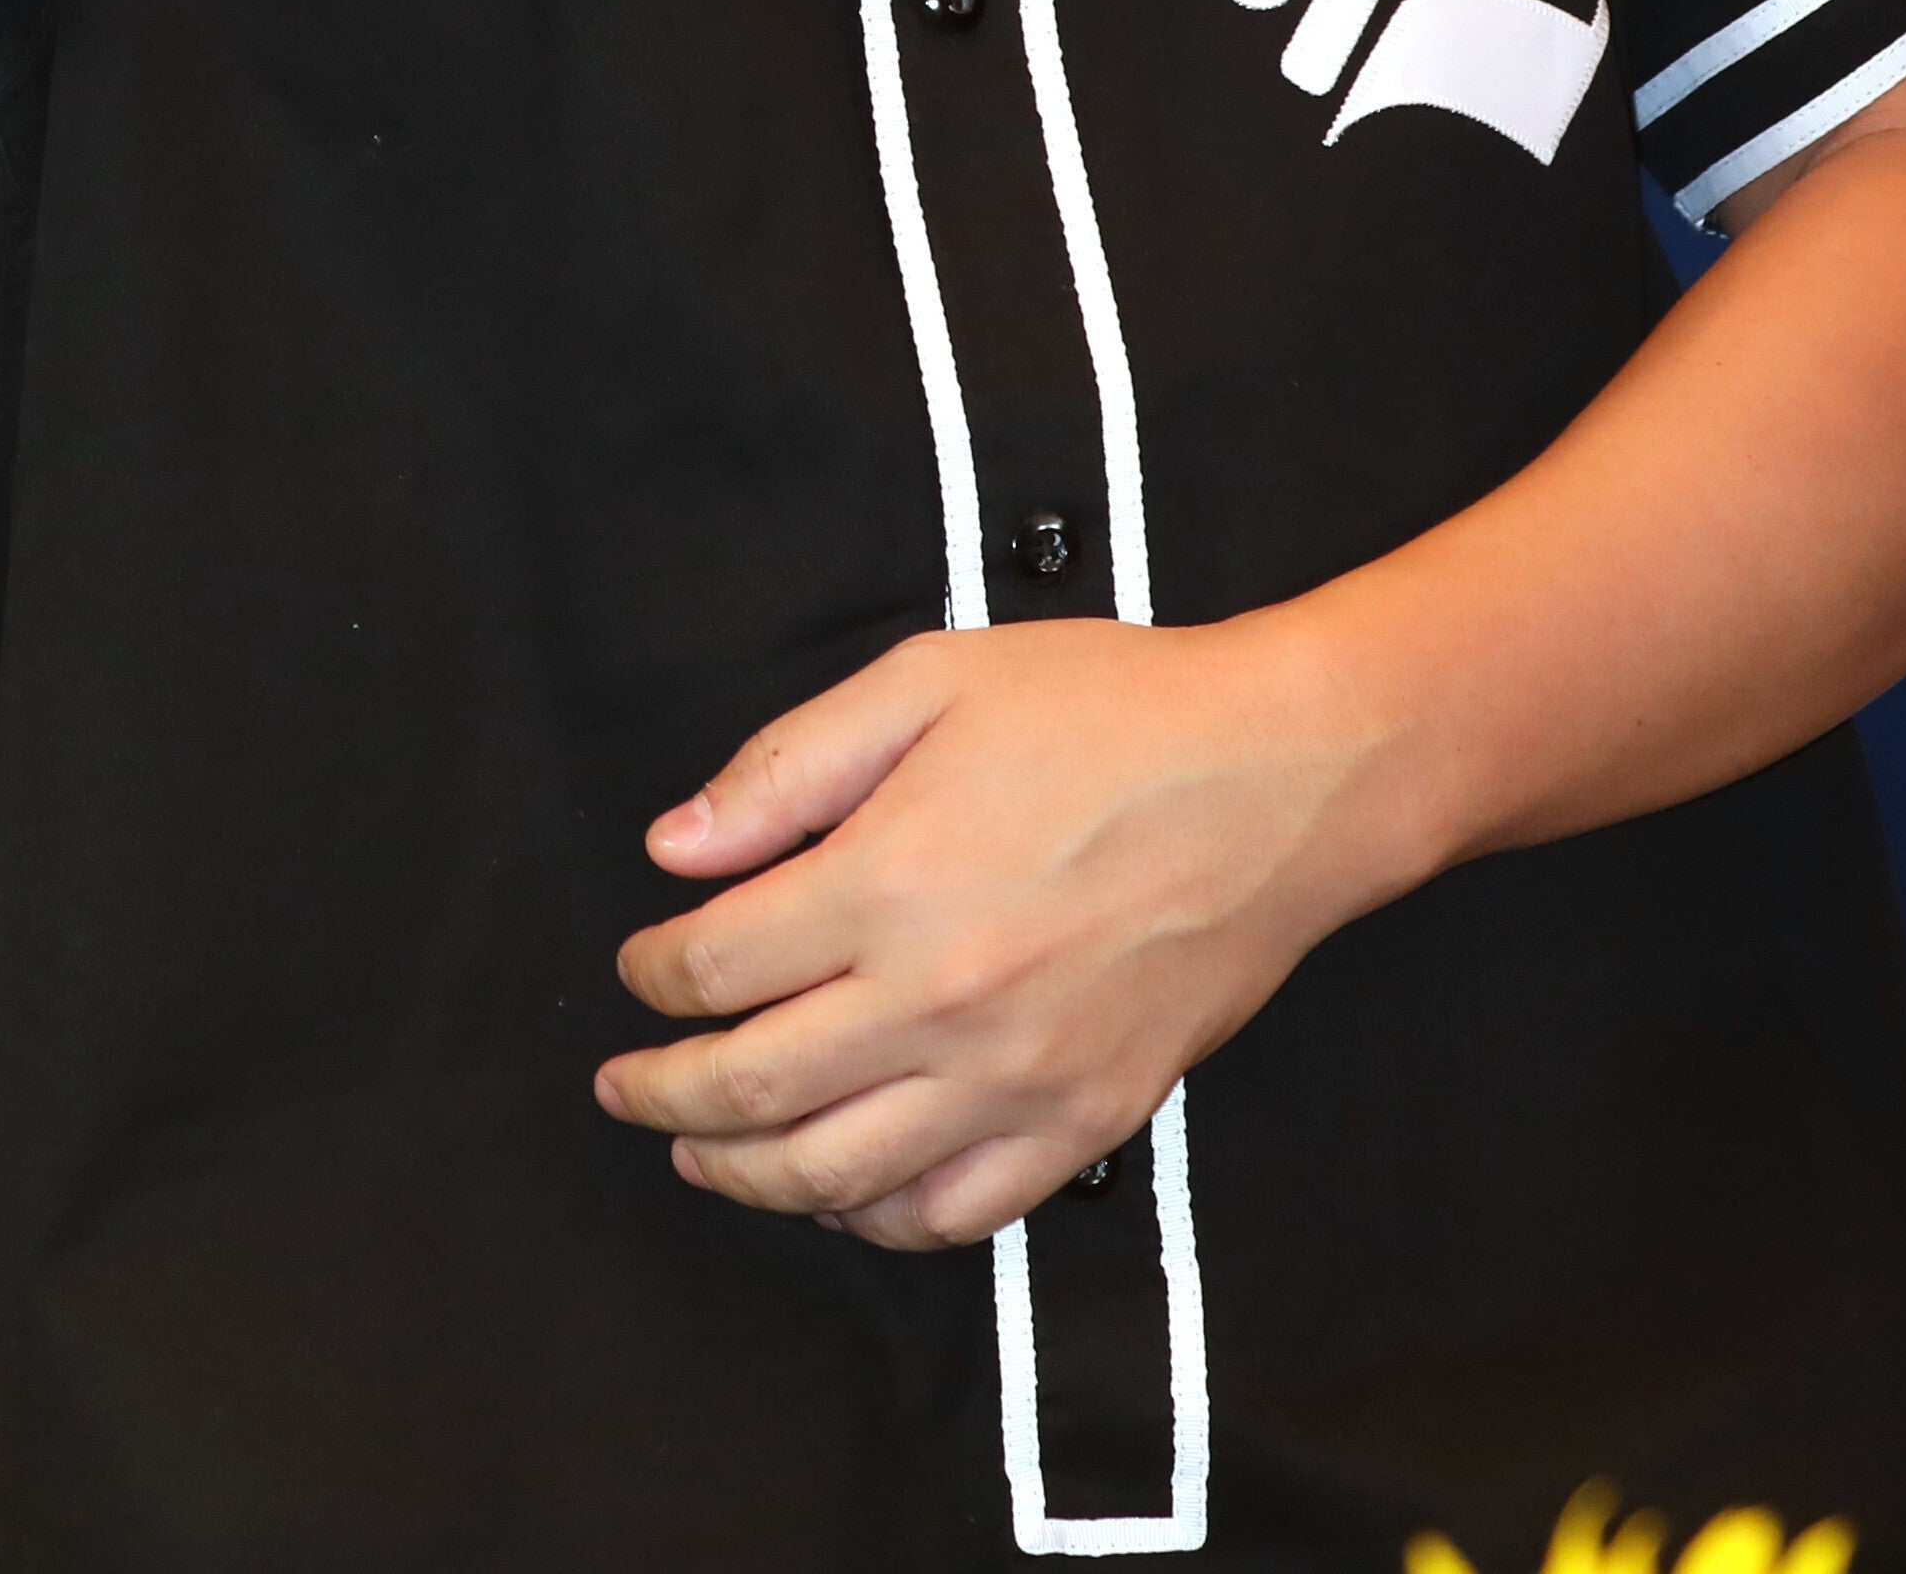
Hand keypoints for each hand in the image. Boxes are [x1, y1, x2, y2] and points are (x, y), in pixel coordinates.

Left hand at [591, 618, 1399, 1251]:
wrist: (1281, 778)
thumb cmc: (1110, 715)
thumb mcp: (922, 686)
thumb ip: (784, 772)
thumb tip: (677, 846)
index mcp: (887, 885)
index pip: (713, 967)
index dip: (652, 971)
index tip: (642, 964)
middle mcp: (943, 1001)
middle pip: (752, 1087)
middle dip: (661, 1093)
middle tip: (624, 1086)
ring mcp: (1019, 1077)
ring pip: (839, 1173)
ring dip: (745, 1175)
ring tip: (698, 1155)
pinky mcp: (1089, 1121)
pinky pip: (960, 1212)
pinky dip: (880, 1218)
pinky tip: (838, 1193)